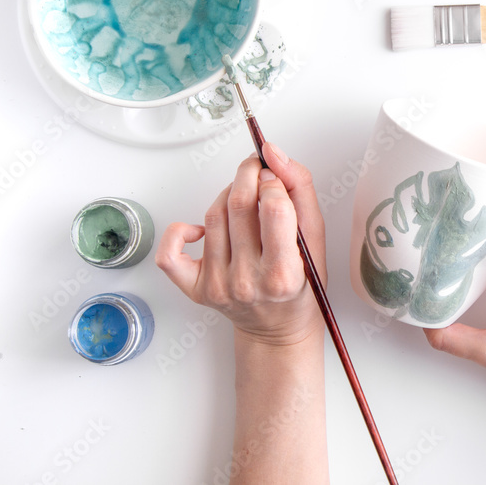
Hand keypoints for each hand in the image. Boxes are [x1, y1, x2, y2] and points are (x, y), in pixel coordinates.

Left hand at [156, 142, 326, 346]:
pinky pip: (170, 253)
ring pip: (212, 216)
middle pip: (238, 205)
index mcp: (283, 274)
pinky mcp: (195, 289)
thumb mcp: (316, 241)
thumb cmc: (300, 286)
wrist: (278, 329)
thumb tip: (276, 156)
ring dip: (227, 194)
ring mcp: (217, 286)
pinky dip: (180, 231)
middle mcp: (247, 282)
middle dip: (248, 174)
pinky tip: (201, 229)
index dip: (274, 181)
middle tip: (257, 169)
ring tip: (242, 198)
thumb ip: (301, 192)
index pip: (274, 209)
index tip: (276, 177)